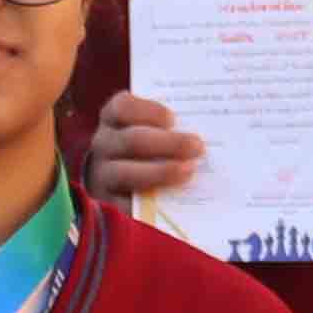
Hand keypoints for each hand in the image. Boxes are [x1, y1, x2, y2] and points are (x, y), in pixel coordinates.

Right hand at [81, 89, 203, 201]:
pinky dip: (148, 204)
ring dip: (161, 172)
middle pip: (132, 140)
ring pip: (126, 173)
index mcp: (114, 118)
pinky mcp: (108, 204)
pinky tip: (172, 202)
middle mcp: (104, 144)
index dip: (148, 111)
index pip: (123, 107)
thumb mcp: (159, 131)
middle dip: (169, 144)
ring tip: (189, 172)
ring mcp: (103, 175)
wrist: (125, 186)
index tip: (173, 120)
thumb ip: (176, 127)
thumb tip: (209, 128)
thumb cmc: (155, 149)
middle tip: (198, 148)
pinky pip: (124, 205)